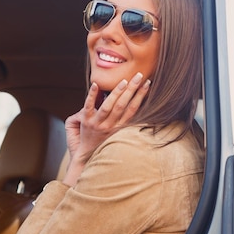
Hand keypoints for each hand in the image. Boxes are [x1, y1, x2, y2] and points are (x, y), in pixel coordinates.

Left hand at [62, 72, 150, 186]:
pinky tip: (96, 85)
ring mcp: (97, 123)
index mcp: (119, 127)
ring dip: (117, 92)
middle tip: (139, 75)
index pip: (133, 109)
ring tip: (124, 80)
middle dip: (132, 89)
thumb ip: (124, 120)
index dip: (141, 96)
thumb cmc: (103, 144)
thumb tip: (135, 104)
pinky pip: (89, 106)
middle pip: (123, 105)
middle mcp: (110, 126)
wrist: (86, 158)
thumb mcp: (117, 133)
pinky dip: (92, 95)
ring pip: (108, 106)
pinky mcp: (85, 122)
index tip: (147, 83)